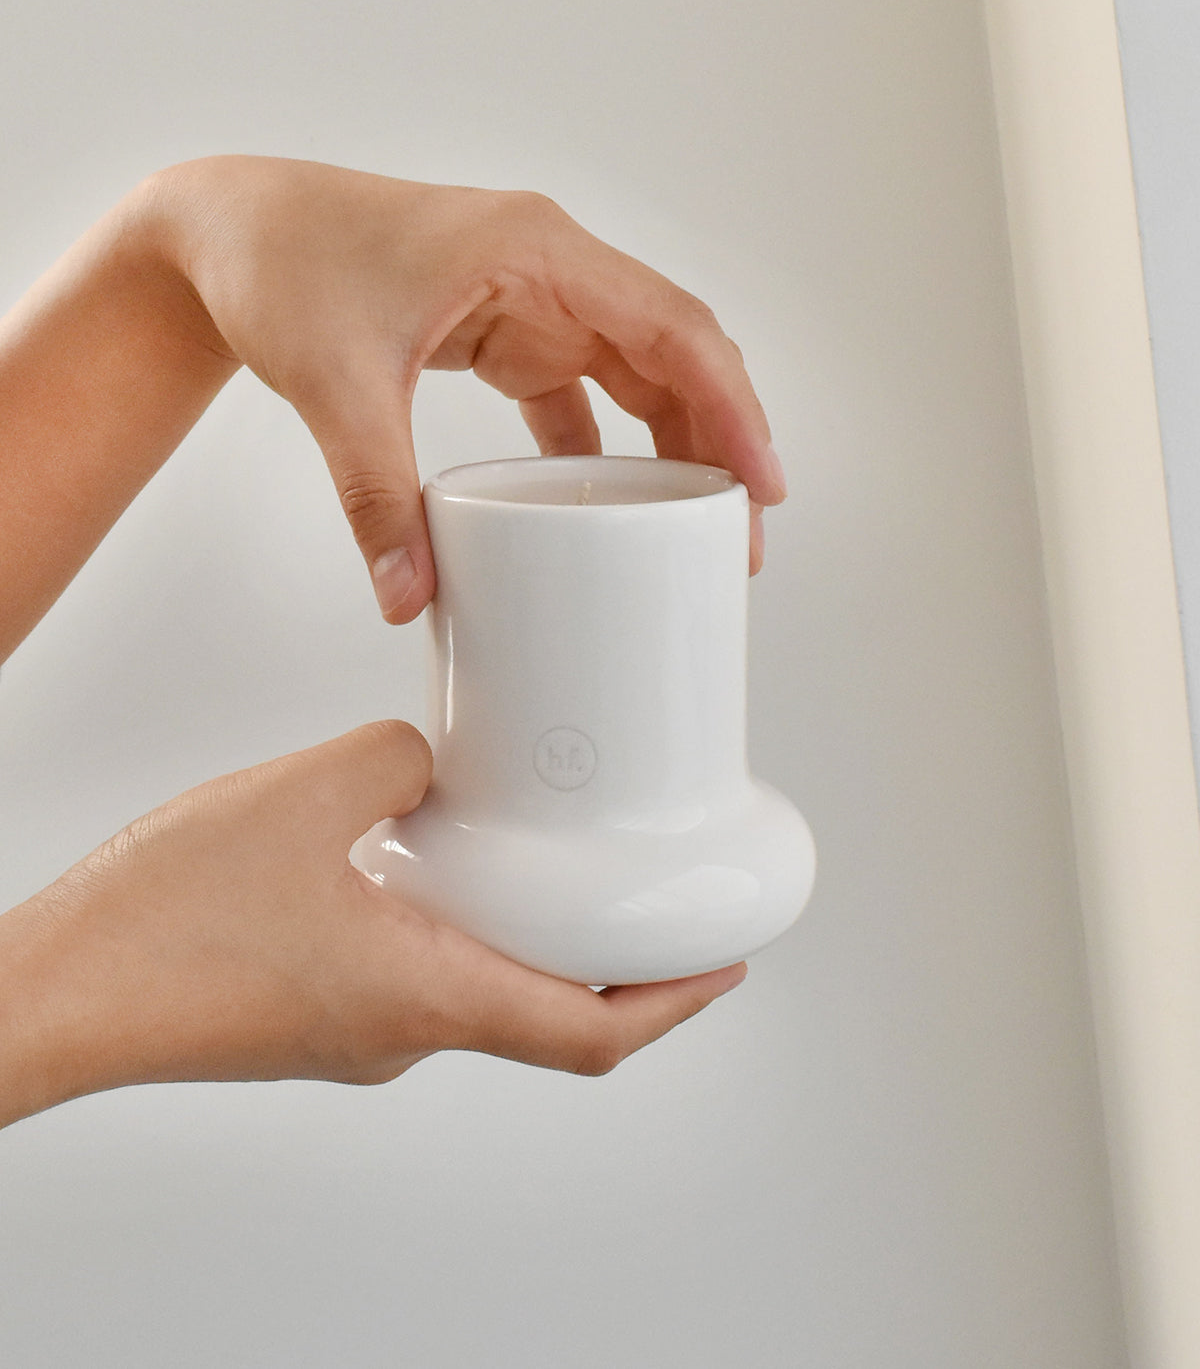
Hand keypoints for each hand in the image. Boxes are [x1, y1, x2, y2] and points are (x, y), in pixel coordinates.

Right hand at [0, 721, 745, 1125]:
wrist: (58, 991)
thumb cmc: (168, 922)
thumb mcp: (305, 795)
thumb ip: (397, 759)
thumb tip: (429, 758)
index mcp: (428, 997)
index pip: (590, 1033)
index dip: (674, 1004)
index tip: (726, 965)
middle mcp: (402, 1032)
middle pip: (546, 1012)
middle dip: (612, 961)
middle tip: (650, 892)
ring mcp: (355, 1029)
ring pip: (478, 984)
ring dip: (527, 932)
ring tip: (551, 855)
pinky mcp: (312, 1010)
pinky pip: (414, 966)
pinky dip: (455, 920)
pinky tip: (428, 850)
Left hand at [145, 157, 786, 621]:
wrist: (224, 234)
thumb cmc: (280, 265)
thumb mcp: (335, 384)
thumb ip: (376, 493)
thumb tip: (409, 597)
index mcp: (533, 249)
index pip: (672, 326)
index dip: (731, 404)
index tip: (763, 480)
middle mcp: (548, 265)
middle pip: (672, 352)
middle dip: (717, 439)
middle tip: (743, 532)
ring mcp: (529, 294)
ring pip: (636, 370)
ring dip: (672, 443)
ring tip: (701, 526)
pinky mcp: (501, 325)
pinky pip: (580, 387)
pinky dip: (605, 443)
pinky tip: (611, 504)